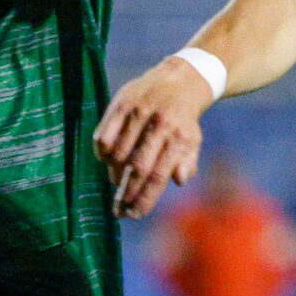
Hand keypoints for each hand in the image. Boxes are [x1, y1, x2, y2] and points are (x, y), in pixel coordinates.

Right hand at [95, 56, 216, 216]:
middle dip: (127, 194)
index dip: (145, 199)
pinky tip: (108, 161)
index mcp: (179, 137)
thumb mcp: (192, 141)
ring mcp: (139, 112)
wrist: (178, 79)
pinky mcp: (121, 103)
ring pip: (118, 154)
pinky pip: (103, 136)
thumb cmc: (183, 120)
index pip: (159, 176)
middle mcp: (159, 124)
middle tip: (119, 211)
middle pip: (138, 168)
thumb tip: (178, 181)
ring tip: (118, 183)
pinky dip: (102, 154)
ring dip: (115, 174)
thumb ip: (188, 163)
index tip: (134, 215)